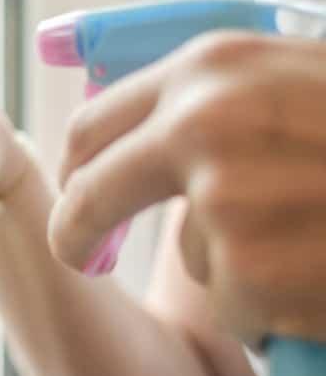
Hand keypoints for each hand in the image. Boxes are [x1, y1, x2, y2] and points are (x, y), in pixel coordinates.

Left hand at [50, 32, 325, 339]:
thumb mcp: (298, 81)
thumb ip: (214, 99)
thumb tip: (128, 131)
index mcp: (211, 66)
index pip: (92, 126)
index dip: (74, 169)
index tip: (75, 196)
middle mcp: (201, 123)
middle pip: (88, 194)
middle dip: (77, 231)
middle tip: (81, 257)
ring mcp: (224, 200)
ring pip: (188, 257)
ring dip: (236, 267)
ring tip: (317, 240)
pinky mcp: (251, 270)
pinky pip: (235, 308)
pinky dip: (275, 309)